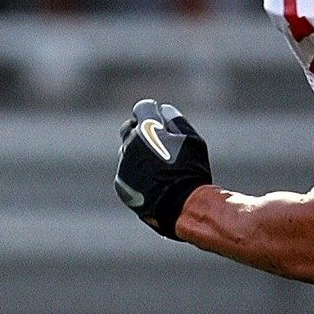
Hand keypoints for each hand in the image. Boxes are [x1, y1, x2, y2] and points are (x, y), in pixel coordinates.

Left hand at [115, 98, 211, 239]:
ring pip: (126, 151)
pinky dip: (136, 171)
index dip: (151, 111)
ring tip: (157, 163)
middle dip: (139, 129)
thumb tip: (164, 110)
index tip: (157, 115)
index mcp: (147, 128)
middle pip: (129, 128)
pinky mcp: (121, 182)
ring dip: (137, 152)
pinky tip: (152, 180)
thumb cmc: (190, 170)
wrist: (180, 205)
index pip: (142, 108)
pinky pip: (126, 171)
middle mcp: (130, 143)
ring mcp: (123, 163)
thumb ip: (176, 122)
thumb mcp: (192, 141)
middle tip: (154, 137)